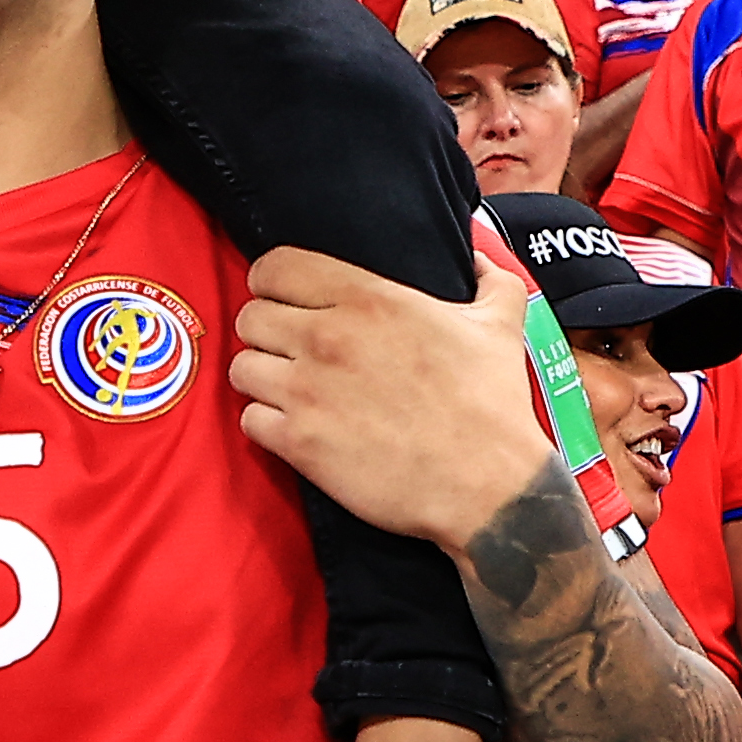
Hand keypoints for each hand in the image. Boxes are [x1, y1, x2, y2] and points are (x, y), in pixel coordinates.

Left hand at [230, 252, 553, 550]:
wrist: (488, 486)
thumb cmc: (493, 406)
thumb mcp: (500, 323)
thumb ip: (488, 276)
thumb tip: (478, 255)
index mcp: (368, 300)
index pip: (276, 267)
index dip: (272, 280)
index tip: (282, 295)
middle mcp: (328, 338)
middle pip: (250, 316)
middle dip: (266, 330)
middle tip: (288, 347)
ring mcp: (308, 392)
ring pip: (242, 367)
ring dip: (261, 376)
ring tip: (288, 387)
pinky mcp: (299, 443)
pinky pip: (249, 419)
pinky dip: (265, 423)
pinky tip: (293, 425)